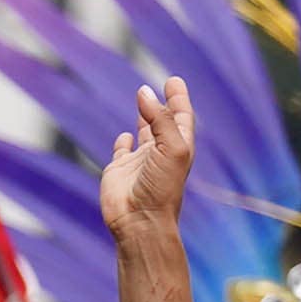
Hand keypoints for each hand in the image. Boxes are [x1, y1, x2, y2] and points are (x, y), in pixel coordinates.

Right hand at [100, 82, 197, 258]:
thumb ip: (160, 119)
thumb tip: (145, 92)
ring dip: (145, 117)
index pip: (181, 117)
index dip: (179, 99)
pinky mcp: (119, 170)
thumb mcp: (170, 148)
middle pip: (164, 122)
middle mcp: (160, 153)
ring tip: (143, 99)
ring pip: (144, 133)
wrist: (140, 221)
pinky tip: (126, 135)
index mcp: (179, 148)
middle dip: (164, 104)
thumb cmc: (161, 189)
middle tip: (165, 85)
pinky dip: (124, 141)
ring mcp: (140, 162)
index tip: (174, 80)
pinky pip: (122, 151)